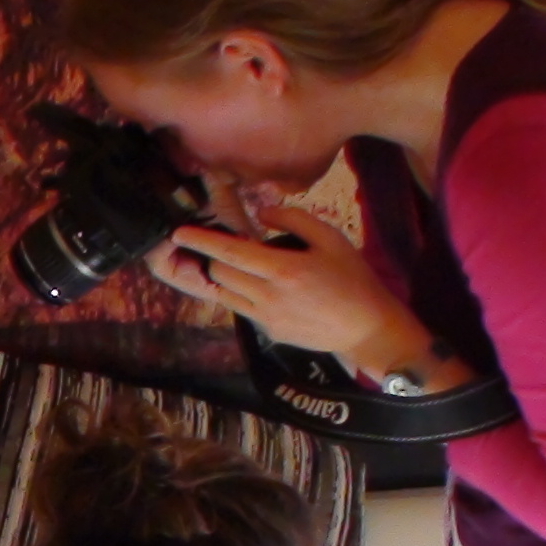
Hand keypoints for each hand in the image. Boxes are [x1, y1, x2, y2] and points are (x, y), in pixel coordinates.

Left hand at [152, 206, 433, 374]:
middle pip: (220, 273)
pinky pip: (242, 308)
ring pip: (224, 293)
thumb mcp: (331, 239)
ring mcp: (265, 319)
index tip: (179, 232)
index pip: (230, 252)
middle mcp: (267, 297)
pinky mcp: (267, 333)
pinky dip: (242, 292)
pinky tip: (262, 286)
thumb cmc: (353, 279)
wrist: (366, 328)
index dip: (201, 241)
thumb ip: (293, 219)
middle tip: (229, 245)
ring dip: (225, 276)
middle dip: (216, 256)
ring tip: (239, 265)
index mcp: (283, 270)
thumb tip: (260, 212)